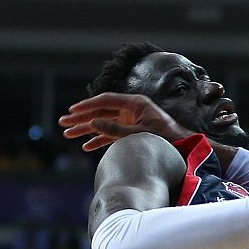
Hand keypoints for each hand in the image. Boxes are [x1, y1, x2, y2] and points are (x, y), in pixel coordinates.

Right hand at [59, 93, 186, 151]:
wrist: (185, 148)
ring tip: (68, 135)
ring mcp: (132, 120)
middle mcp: (132, 109)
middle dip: (81, 117)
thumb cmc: (167, 139)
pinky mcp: (133, 131)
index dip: (87, 105)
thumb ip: (116, 129)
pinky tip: (86, 146)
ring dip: (87, 129)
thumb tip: (93, 123)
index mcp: (135, 103)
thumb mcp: (139, 134)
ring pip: (104, 123)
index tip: (72, 110)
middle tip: (63, 123)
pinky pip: (112, 134)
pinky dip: (99, 139)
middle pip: (101, 111)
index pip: (106, 100)